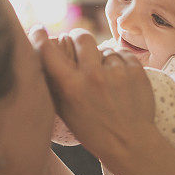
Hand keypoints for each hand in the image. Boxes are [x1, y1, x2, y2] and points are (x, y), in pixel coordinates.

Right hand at [28, 26, 156, 168]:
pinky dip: (120, 63)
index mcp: (71, 87)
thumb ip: (54, 84)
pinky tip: (119, 80)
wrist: (131, 144)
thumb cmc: (93, 131)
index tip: (38, 30)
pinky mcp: (136, 71)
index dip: (39, 37)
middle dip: (78, 38)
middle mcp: (93, 76)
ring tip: (106, 78)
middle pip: (82, 37)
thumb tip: (42, 57)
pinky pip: (122, 54)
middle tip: (79, 45)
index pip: (48, 52)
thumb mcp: (65, 112)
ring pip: (105, 49)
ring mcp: (117, 72)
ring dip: (102, 58)